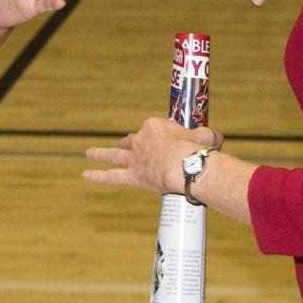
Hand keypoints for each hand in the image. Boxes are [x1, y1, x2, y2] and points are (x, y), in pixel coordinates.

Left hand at [83, 117, 223, 194]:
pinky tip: (87, 174)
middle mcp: (141, 140)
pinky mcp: (133, 176)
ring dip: (100, 153)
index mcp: (155, 126)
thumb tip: (216, 138)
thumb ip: (209, 135)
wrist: (186, 166)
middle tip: (132, 148)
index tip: (170, 142)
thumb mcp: (207, 136)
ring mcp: (134, 158)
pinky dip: (98, 175)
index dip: (160, 137)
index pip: (153, 129)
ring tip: (90, 153)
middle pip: (132, 141)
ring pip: (114, 154)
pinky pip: (112, 176)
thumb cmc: (198, 150)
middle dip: (132, 144)